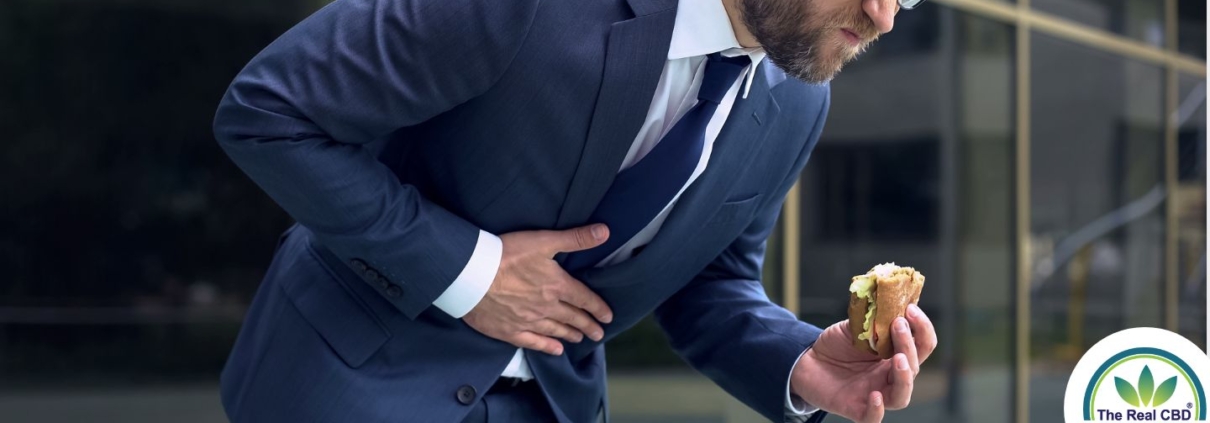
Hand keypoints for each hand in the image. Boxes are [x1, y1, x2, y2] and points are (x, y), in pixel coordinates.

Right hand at [462, 224, 614, 355]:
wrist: (471, 275)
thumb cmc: (506, 254)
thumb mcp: (543, 240)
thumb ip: (575, 238)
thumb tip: (605, 231)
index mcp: (557, 285)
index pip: (584, 298)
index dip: (598, 308)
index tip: (608, 317)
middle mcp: (547, 307)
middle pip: (573, 318)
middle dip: (588, 326)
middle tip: (599, 334)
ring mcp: (528, 321)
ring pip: (556, 331)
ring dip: (570, 335)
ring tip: (580, 339)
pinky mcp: (510, 331)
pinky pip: (533, 342)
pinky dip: (547, 346)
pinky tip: (556, 350)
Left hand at [790, 304, 937, 422]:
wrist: (807, 361)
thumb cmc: (836, 345)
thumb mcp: (854, 326)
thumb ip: (872, 318)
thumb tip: (888, 298)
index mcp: (895, 355)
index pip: (922, 345)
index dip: (922, 328)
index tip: (911, 308)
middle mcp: (890, 376)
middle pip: (914, 367)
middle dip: (909, 345)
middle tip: (898, 324)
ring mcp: (876, 394)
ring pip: (902, 395)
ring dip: (904, 377)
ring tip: (898, 359)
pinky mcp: (857, 408)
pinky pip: (873, 418)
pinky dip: (877, 410)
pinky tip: (874, 396)